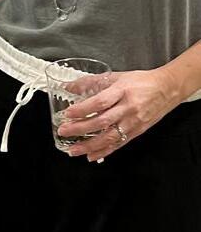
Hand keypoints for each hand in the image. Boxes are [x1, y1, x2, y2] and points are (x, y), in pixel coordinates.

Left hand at [57, 68, 179, 161]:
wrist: (166, 89)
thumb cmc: (141, 81)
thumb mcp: (116, 76)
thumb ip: (91, 82)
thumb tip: (70, 86)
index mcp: (121, 91)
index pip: (99, 102)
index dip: (83, 109)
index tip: (68, 114)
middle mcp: (128, 108)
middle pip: (102, 121)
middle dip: (81, 129)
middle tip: (64, 132)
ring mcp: (133, 122)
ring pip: (109, 137)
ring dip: (90, 146)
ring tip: (74, 150)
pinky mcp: (137, 132)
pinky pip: (119, 144)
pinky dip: (104, 151)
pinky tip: (92, 156)